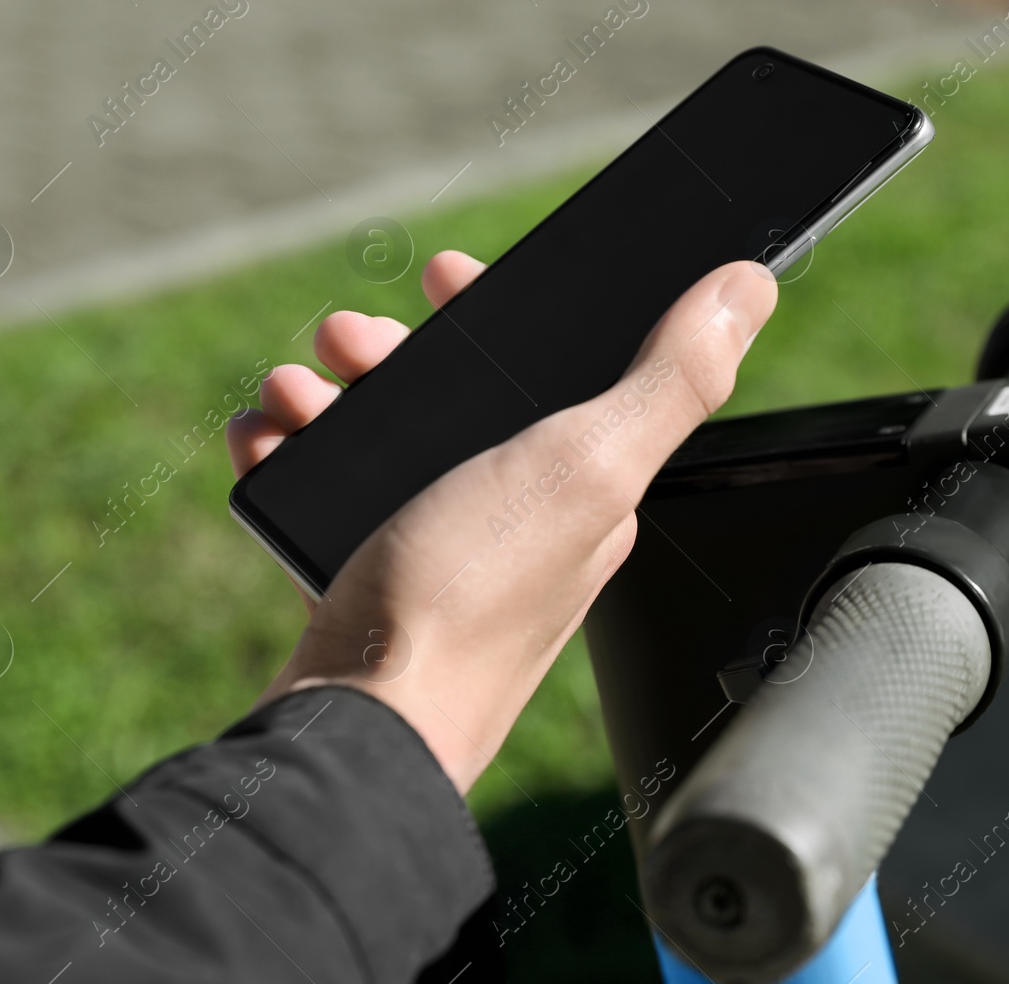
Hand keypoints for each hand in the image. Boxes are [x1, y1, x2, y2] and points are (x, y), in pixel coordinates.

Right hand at [227, 250, 776, 793]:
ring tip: (295, 390)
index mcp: (580, 486)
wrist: (355, 729)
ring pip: (377, 438)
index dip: (500, 313)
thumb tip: (745, 290)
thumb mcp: (585, 468)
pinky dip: (287, 455)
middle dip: (392, 350)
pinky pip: (318, 493)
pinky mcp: (362, 580)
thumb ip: (670, 379)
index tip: (450, 278)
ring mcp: (433, 549)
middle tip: (348, 339)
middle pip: (452, 397)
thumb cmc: (470, 604)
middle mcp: (513, 517)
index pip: (556, 372)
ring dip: (329, 395)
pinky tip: (262, 443)